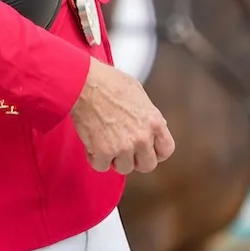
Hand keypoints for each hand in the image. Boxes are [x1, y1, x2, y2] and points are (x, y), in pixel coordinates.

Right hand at [70, 58, 173, 174]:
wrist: (83, 83)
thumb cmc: (107, 81)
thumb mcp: (137, 92)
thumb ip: (146, 113)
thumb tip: (147, 123)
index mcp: (154, 122)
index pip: (165, 150)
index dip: (155, 152)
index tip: (146, 150)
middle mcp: (142, 138)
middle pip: (147, 165)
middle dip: (135, 159)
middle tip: (124, 150)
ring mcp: (123, 147)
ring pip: (124, 168)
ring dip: (114, 158)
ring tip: (104, 143)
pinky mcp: (103, 151)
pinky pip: (101, 166)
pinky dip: (95, 158)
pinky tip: (92, 144)